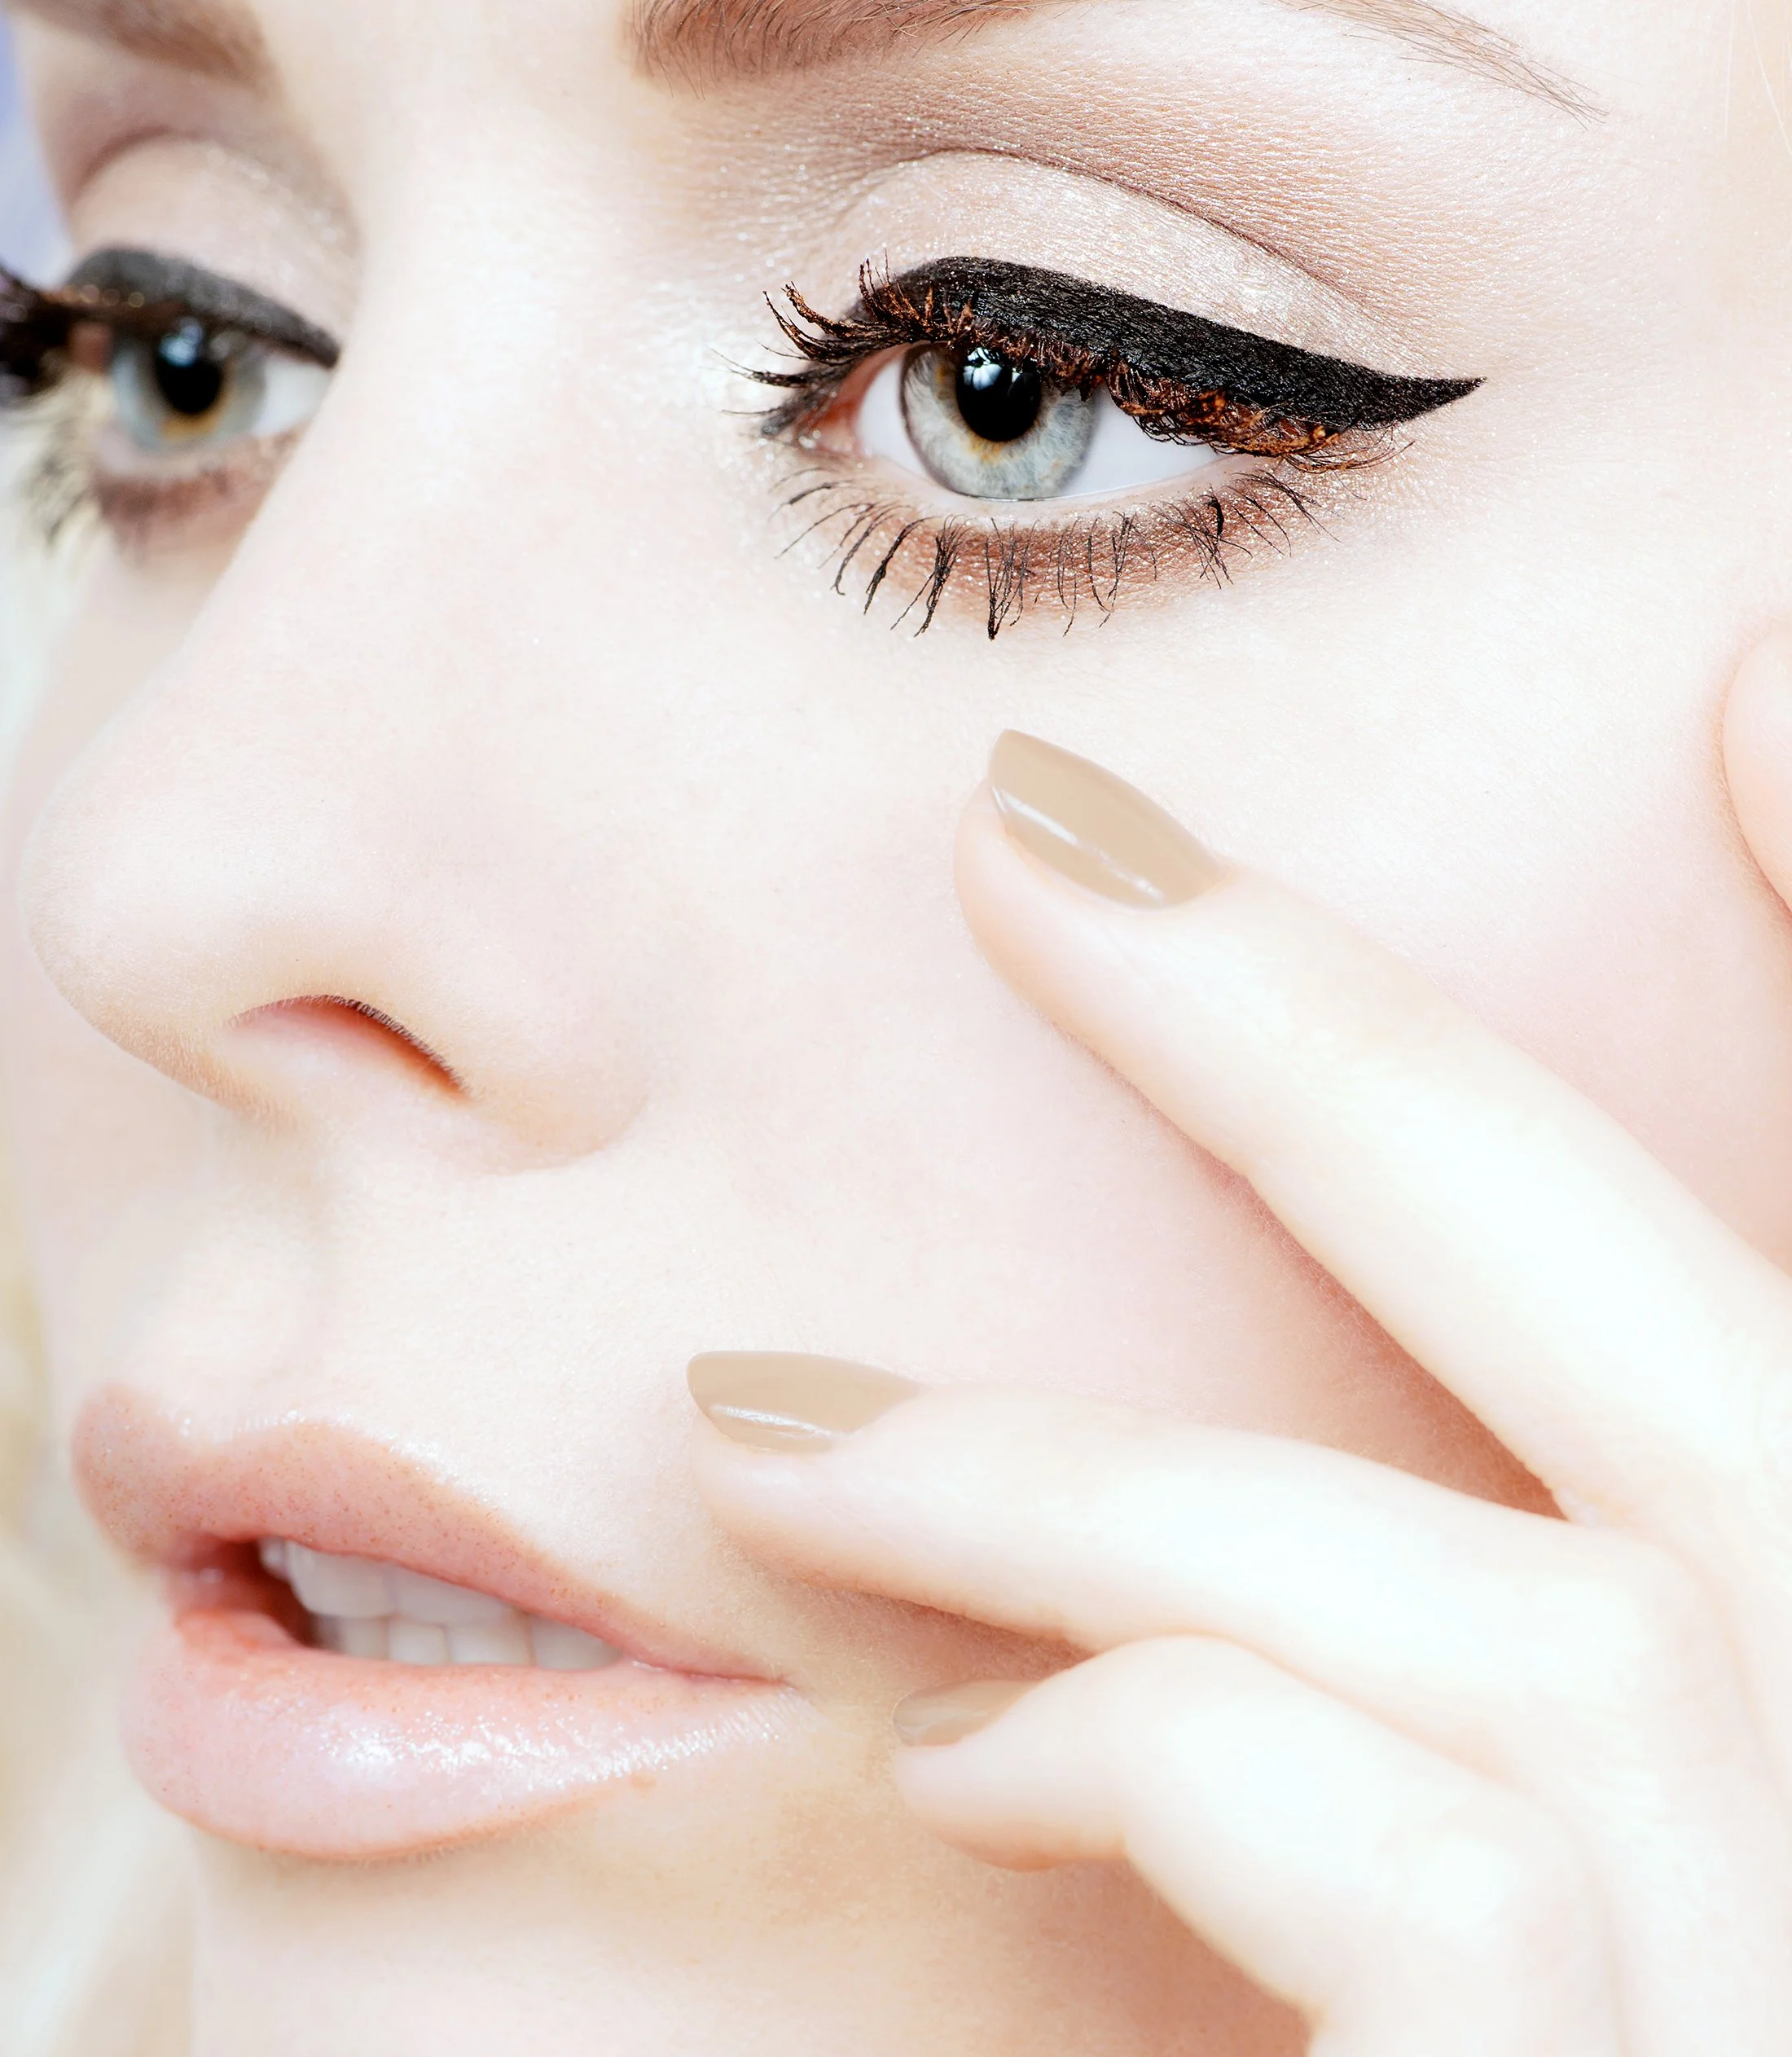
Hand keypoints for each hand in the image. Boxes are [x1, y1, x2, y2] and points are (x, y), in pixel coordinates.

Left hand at [688, 637, 1791, 2055]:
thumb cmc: (1519, 2007)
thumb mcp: (1603, 1828)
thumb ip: (1513, 1569)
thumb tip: (1357, 1394)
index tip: (1743, 674)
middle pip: (1669, 1303)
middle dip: (1340, 1043)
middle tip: (1026, 838)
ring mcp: (1789, 1924)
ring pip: (1474, 1592)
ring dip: (1066, 1477)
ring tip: (759, 1437)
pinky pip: (1389, 1831)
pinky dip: (1132, 1736)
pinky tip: (959, 1764)